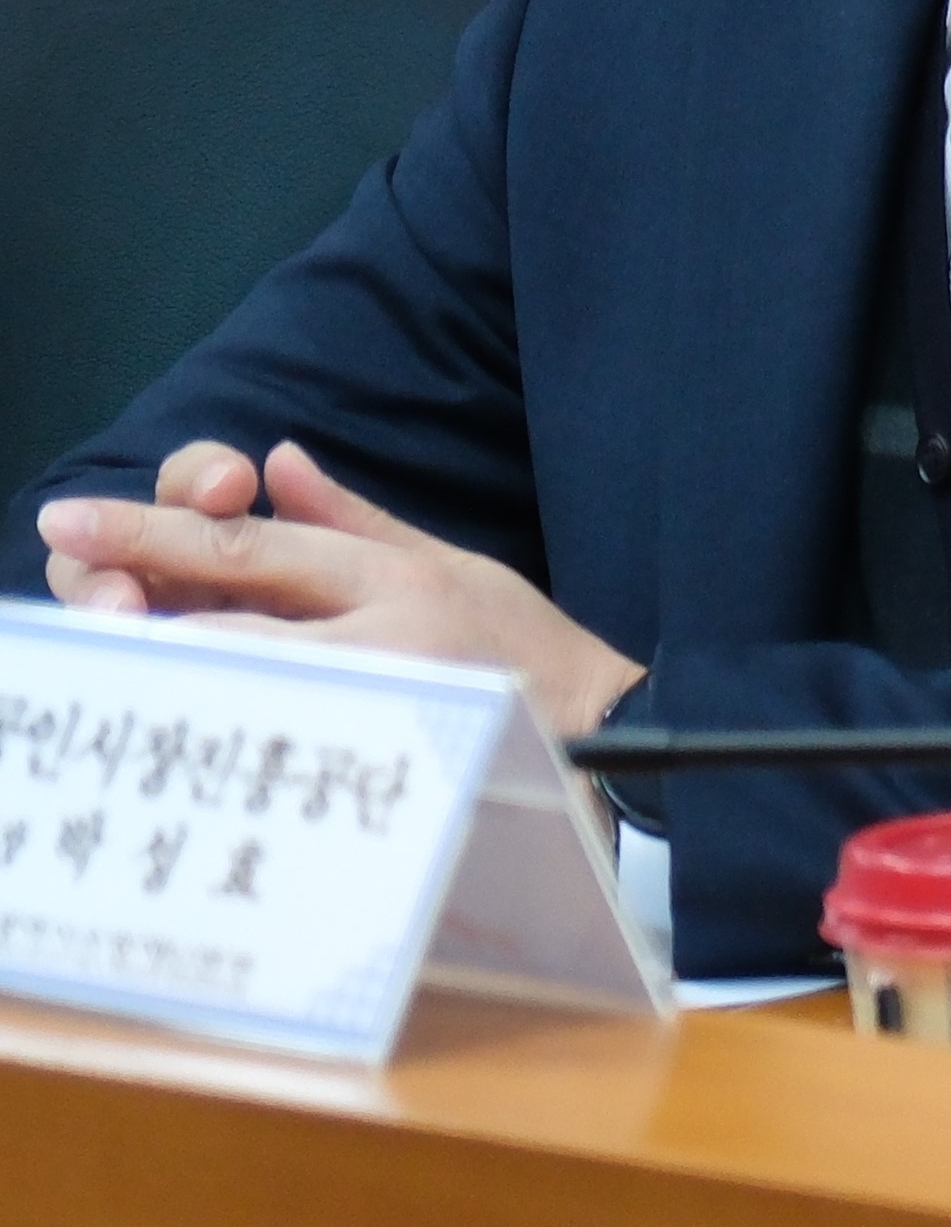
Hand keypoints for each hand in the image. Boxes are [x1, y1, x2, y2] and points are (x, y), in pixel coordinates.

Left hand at [33, 443, 644, 740]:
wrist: (608, 738)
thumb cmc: (529, 653)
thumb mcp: (450, 564)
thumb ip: (351, 521)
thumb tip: (279, 462)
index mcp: (396, 579)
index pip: (248, 544)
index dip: (149, 530)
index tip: (67, 518)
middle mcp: (383, 638)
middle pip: (220, 614)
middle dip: (129, 605)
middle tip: (72, 596)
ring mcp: (379, 706)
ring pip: (229, 682)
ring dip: (152, 667)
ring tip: (97, 654)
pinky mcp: (378, 765)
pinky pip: (267, 742)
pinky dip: (204, 724)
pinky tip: (159, 718)